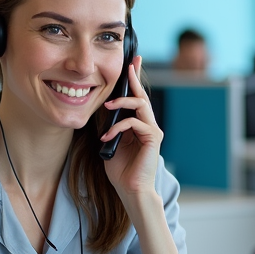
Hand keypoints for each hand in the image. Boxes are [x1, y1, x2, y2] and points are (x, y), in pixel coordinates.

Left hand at [99, 56, 163, 201]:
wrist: (131, 190)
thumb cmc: (120, 170)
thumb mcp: (109, 142)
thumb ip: (109, 125)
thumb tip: (101, 108)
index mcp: (138, 125)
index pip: (136, 98)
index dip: (133, 80)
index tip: (131, 63)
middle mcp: (148, 125)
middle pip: (141, 96)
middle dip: (134, 78)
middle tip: (129, 63)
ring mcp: (152, 131)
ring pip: (140, 105)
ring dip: (122, 102)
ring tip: (106, 106)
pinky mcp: (153, 138)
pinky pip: (134, 123)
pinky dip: (117, 128)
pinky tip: (106, 138)